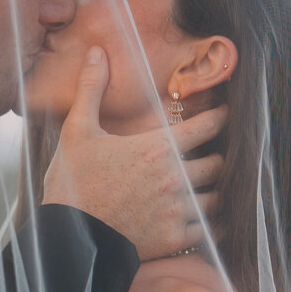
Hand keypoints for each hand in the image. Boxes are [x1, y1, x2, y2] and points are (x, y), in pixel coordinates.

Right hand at [41, 47, 226, 261]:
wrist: (68, 239)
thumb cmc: (72, 184)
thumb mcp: (77, 132)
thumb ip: (90, 90)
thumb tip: (96, 52)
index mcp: (157, 149)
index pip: (207, 127)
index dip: (219, 118)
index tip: (223, 115)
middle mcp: (175, 179)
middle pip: (217, 164)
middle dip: (215, 158)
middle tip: (211, 155)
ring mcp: (176, 211)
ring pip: (216, 198)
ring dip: (212, 191)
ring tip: (207, 189)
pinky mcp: (174, 239)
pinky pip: (208, 231)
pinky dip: (210, 225)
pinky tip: (206, 221)